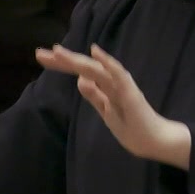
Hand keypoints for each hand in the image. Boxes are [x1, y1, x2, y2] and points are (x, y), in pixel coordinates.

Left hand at [35, 44, 187, 164]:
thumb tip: (80, 79)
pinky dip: (108, 63)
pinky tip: (96, 52)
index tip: (43, 57)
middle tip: (39, 52)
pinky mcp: (131, 94)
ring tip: (58, 52)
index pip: (80, 72)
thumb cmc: (133, 127)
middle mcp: (112, 82)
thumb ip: (95, 96)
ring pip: (96, 69)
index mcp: (104, 87)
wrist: (155, 141)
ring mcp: (122, 87)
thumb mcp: (106, 111)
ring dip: (77, 59)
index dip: (62, 64)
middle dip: (62, 60)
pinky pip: (119, 76)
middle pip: (84, 67)